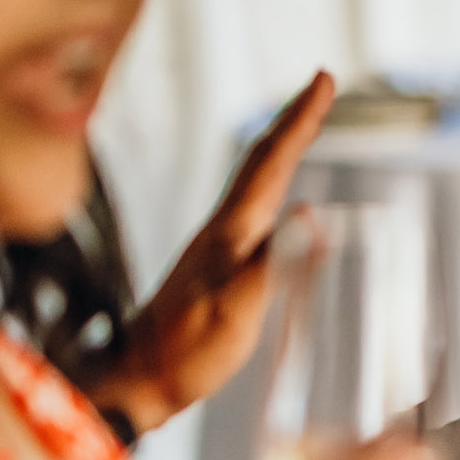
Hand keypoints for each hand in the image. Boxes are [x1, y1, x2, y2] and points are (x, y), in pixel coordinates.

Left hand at [85, 72, 335, 435]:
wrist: (136, 381)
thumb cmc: (185, 354)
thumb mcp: (236, 312)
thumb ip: (274, 264)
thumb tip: (312, 214)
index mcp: (231, 233)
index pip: (272, 164)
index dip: (300, 121)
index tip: (324, 79)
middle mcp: (222, 230)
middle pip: (262, 162)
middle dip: (295, 121)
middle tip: (321, 87)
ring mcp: (216, 246)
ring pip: (255, 182)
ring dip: (282, 149)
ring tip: (304, 127)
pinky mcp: (215, 266)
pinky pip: (253, 209)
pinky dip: (273, 186)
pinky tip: (277, 199)